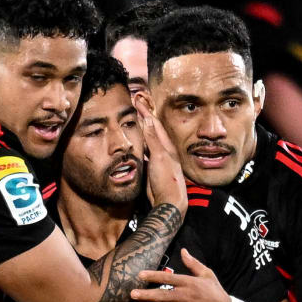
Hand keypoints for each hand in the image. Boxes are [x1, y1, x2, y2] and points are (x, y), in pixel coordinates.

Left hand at [131, 249, 229, 301]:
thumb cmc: (217, 294)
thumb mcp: (208, 275)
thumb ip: (193, 264)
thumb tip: (183, 250)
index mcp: (189, 283)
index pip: (168, 278)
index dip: (153, 276)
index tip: (140, 275)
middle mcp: (185, 297)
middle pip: (162, 295)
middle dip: (146, 295)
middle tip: (132, 294)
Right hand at [134, 93, 186, 213]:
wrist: (169, 202)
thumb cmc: (167, 179)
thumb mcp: (160, 156)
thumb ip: (152, 139)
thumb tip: (147, 118)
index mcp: (166, 145)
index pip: (154, 123)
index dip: (145, 111)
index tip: (136, 99)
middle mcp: (163, 150)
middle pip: (151, 130)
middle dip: (143, 117)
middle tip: (134, 106)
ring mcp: (157, 160)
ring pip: (147, 140)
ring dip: (140, 130)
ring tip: (132, 121)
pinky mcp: (151, 169)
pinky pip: (144, 152)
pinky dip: (138, 144)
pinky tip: (133, 144)